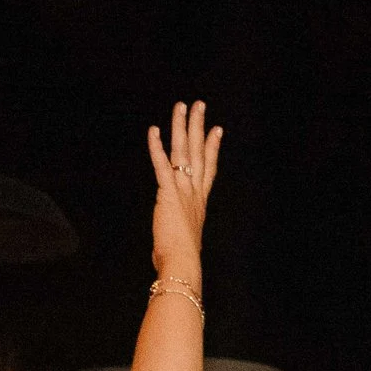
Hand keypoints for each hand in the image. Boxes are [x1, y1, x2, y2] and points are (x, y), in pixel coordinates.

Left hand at [145, 100, 222, 278]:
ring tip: (182, 107)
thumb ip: (180, 226)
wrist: (182, 264)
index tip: (217, 130)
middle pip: (198, 152)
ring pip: (183, 152)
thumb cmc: (182, 257)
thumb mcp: (185, 236)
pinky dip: (157, 147)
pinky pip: (162, 165)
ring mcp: (183, 191)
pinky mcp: (168, 194)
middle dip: (199, 127)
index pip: (208, 168)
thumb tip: (173, 231)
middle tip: (200, 106)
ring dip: (181, 127)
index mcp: (200, 202)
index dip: (212, 147)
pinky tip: (154, 130)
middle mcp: (195, 192)